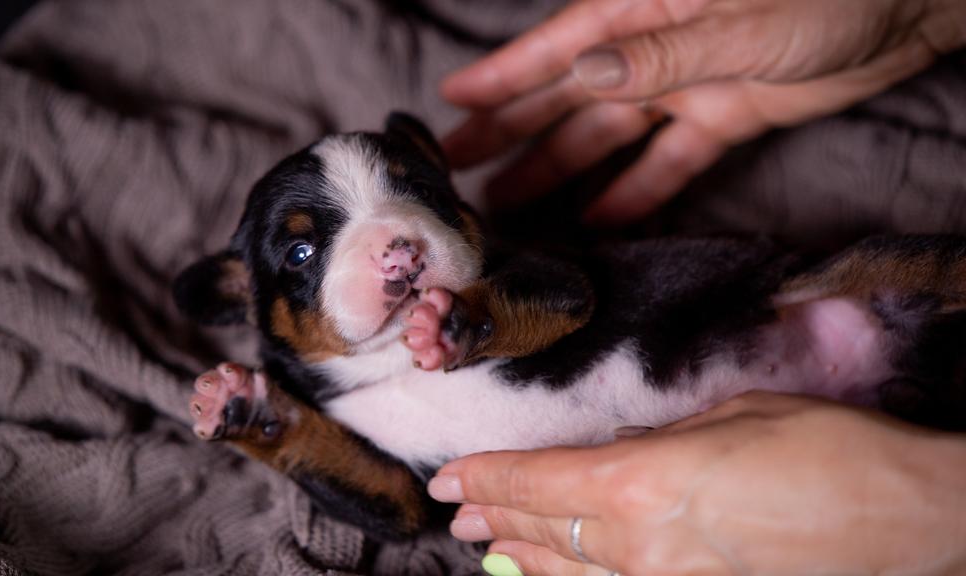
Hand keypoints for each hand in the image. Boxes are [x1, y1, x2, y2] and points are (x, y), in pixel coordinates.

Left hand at [428, 392, 965, 575]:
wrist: (906, 518)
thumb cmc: (826, 448)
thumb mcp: (727, 419)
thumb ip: (658, 442)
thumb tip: (617, 455)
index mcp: (637, 486)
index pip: (534, 482)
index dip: (484, 477)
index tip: (449, 476)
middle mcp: (638, 547)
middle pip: (541, 531)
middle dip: (495, 515)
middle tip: (459, 507)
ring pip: (570, 571)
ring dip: (523, 552)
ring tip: (489, 540)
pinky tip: (557, 571)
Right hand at [442, 0, 965, 223]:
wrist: (912, 9)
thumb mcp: (741, 20)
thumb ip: (661, 51)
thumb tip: (582, 71)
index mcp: (648, 4)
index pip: (560, 44)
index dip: (504, 74)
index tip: (452, 100)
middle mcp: (658, 44)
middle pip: (570, 92)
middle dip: (513, 126)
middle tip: (459, 163)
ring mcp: (689, 83)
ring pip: (609, 132)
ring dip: (560, 166)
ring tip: (511, 201)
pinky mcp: (724, 117)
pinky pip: (669, 160)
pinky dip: (636, 189)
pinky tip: (597, 217)